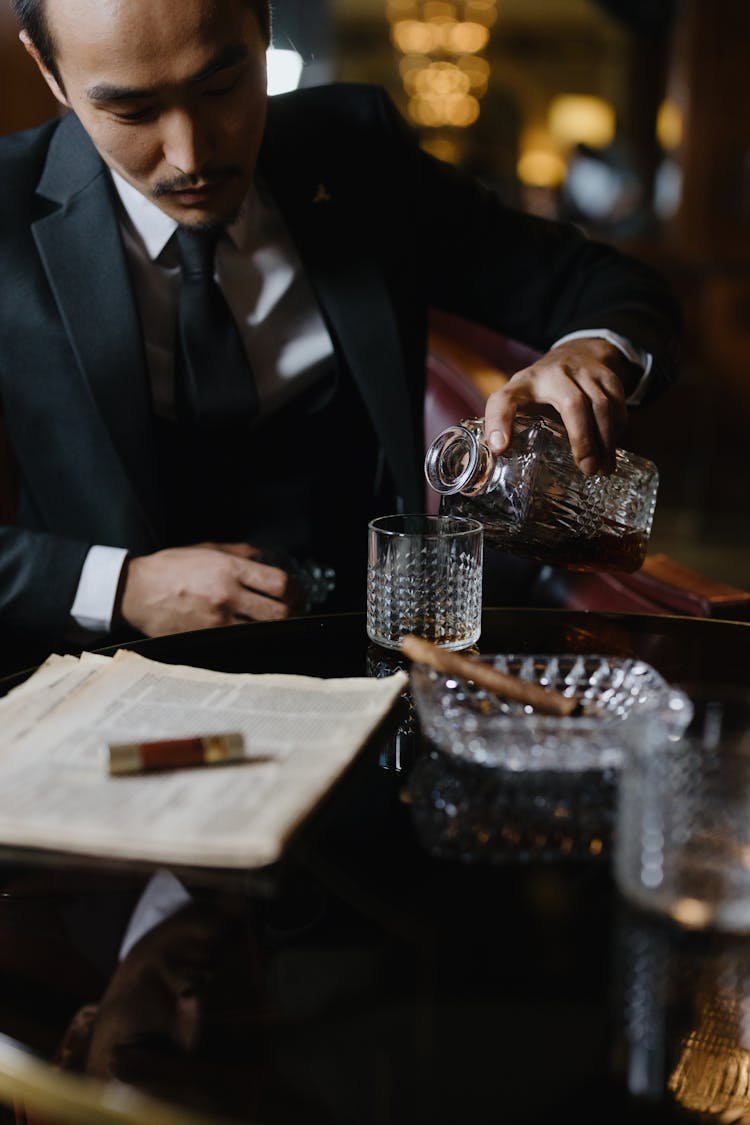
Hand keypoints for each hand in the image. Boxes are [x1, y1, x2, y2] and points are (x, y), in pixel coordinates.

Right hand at [116, 543, 307, 637]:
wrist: (135, 591)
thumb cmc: (170, 567)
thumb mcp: (207, 549)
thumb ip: (240, 552)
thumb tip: (265, 557)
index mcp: (228, 568)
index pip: (279, 583)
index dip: (297, 591)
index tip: (299, 594)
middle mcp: (226, 595)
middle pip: (278, 612)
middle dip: (292, 613)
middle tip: (294, 612)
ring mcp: (216, 621)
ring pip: (262, 632)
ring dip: (274, 629)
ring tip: (275, 624)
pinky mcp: (204, 639)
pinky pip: (239, 643)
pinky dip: (251, 640)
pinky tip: (253, 635)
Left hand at [483, 338, 637, 474]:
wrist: (577, 352)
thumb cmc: (541, 388)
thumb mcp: (520, 399)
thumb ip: (509, 424)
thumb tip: (497, 457)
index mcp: (522, 385)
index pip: (504, 400)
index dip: (499, 422)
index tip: (500, 448)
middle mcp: (552, 374)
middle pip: (571, 403)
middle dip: (582, 438)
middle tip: (587, 468)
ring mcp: (582, 371)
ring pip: (601, 404)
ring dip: (605, 440)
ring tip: (603, 469)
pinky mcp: (606, 374)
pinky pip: (618, 403)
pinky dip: (617, 428)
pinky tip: (611, 448)